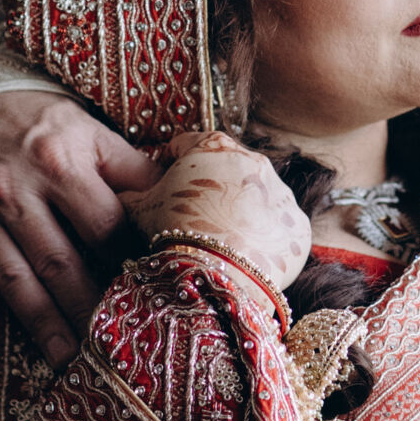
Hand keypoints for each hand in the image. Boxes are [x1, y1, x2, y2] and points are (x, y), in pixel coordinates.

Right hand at [0, 91, 159, 366]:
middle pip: (59, 261)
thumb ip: (133, 169)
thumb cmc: (43, 121)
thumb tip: (180, 196)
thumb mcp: (92, 131)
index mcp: (60, 163)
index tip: (147, 295)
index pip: (102, 226)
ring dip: (39, 323)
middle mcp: (17, 190)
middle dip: (86, 309)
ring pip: (13, 277)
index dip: (126, 261)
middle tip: (110, 351)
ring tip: (65, 360)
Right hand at [119, 131, 312, 296]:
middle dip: (211, 190)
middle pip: (227, 171)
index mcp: (214, 146)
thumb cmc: (174, 234)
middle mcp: (255, 161)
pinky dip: (264, 242)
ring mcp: (281, 194)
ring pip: (257, 200)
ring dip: (241, 215)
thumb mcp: (140, 208)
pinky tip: (243, 259)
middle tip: (192, 218)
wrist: (215, 276)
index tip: (164, 182)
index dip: (171, 163)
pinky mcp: (298, 228)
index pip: (187, 144)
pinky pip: (279, 231)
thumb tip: (122, 194)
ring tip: (219, 244)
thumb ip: (131, 194)